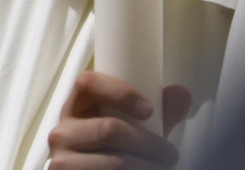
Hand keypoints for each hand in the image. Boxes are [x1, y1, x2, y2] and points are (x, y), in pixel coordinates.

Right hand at [47, 72, 191, 169]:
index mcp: (75, 107)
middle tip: (170, 153)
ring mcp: (62, 159)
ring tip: (160, 168)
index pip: (88, 83)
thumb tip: (182, 94)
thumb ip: (158, 113)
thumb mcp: (131, 130)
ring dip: (147, 166)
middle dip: (149, 143)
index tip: (149, 109)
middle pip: (109, 129)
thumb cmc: (113, 152)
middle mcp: (62, 131)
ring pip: (115, 161)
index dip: (120, 92)